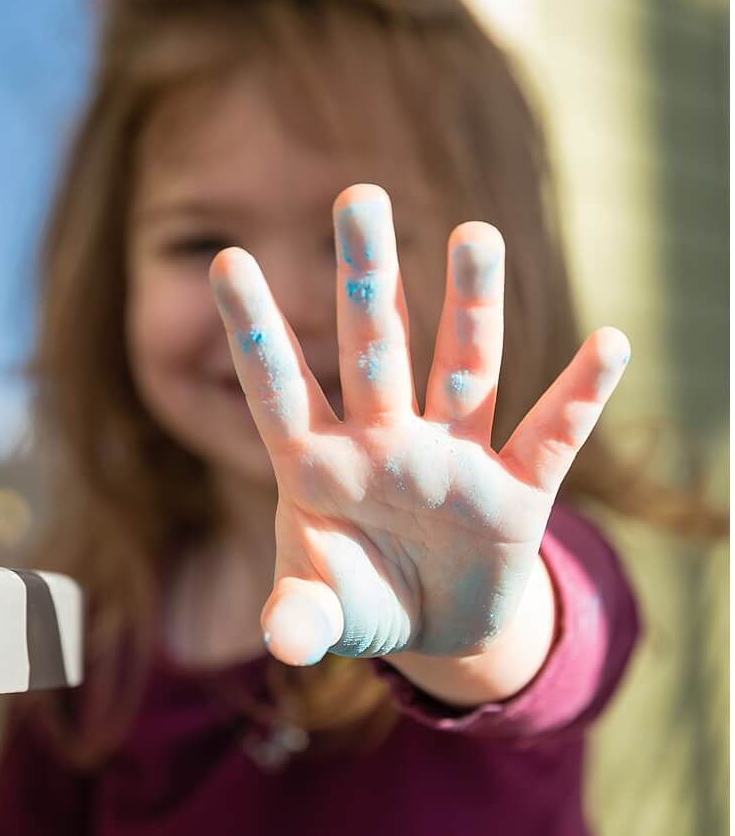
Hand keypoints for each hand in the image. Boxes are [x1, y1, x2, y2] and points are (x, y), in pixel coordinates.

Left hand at [209, 184, 627, 672]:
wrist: (434, 629)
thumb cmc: (358, 598)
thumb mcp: (322, 614)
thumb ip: (300, 618)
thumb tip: (286, 640)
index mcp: (315, 465)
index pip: (277, 386)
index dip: (255, 329)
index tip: (227, 260)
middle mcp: (382, 443)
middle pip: (372, 347)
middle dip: (364, 277)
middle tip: (358, 195)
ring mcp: (451, 458)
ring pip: (461, 367)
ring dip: (471, 304)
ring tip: (475, 233)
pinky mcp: (515, 491)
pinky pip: (549, 435)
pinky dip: (579, 395)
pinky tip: (607, 343)